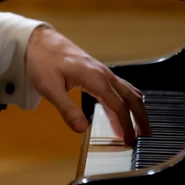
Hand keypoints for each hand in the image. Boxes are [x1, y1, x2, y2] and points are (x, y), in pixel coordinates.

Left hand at [25, 25, 150, 146]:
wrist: (38, 41)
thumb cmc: (42, 61)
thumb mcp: (50, 88)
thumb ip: (67, 109)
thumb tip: (81, 129)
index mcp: (95, 78)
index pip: (118, 107)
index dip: (127, 126)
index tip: (131, 142)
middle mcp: (103, 74)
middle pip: (131, 98)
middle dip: (141, 118)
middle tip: (146, 137)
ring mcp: (102, 72)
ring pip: (128, 92)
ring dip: (136, 109)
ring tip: (140, 127)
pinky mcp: (97, 72)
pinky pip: (118, 88)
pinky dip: (125, 102)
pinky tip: (121, 112)